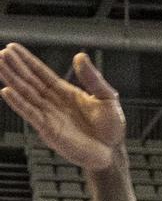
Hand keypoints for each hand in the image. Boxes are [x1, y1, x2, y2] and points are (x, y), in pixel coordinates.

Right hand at [0, 46, 124, 171]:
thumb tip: (80, 56)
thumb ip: (92, 78)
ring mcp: (49, 116)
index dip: (27, 61)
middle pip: (29, 81)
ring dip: (12, 80)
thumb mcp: (106, 97)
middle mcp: (53, 102)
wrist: (113, 152)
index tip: (13, 48)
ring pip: (26, 95)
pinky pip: (30, 114)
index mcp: (65, 92)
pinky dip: (18, 103)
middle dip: (15, 67)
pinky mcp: (49, 130)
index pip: (41, 73)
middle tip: (1, 53)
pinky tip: (7, 91)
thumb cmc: (111, 128)